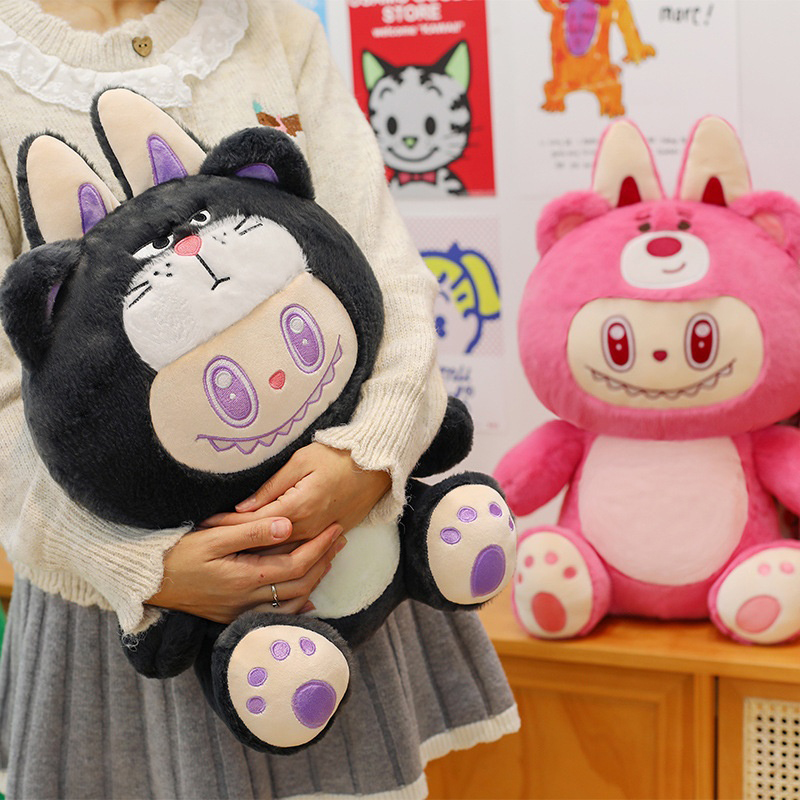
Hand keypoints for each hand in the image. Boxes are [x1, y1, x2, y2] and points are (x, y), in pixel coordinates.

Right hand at [148, 516, 346, 622]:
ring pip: (291, 602)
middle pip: (300, 585)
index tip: (335, 528)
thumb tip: (287, 525)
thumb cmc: (178, 552)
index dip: (320, 547)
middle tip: (340, 540)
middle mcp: (247, 600)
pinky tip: (306, 597)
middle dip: (324, 561)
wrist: (148, 581)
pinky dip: (296, 606)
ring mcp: (241, 612)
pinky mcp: (233, 617)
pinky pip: (274, 615)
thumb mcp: (212, 536)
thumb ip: (251, 532)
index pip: (297, 564)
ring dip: (314, 580)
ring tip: (328, 558)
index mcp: (245, 577)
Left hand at [202, 442, 390, 540]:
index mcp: (298, 507)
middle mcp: (308, 527)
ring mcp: (320, 535)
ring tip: (227, 553)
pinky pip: (299, 550)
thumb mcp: (301, 462)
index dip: (227, 525)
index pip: (253, 522)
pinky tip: (261, 554)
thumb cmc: (338, 456)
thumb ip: (271, 487)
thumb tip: (242, 507)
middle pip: (264, 542)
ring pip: (280, 552)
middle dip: (236, 543)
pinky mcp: (329, 535)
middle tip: (205, 546)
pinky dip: (278, 553)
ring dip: (254, 551)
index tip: (203, 528)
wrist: (377, 466)